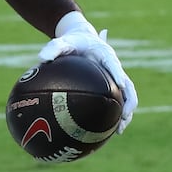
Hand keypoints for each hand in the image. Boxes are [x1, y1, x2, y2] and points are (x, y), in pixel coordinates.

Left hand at [39, 20, 137, 134]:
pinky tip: (106, 132)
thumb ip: (54, 48)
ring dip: (126, 113)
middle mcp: (114, 67)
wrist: (81, 39)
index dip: (118, 75)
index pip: (114, 64)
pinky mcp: (111, 86)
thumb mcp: (63, 42)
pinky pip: (116, 101)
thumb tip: (42, 59)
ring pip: (126, 96)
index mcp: (104, 54)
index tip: (121, 86)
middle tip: (125, 116)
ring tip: (119, 131)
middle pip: (128, 85)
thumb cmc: (72, 42)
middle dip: (129, 101)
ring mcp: (114, 78)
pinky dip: (114, 115)